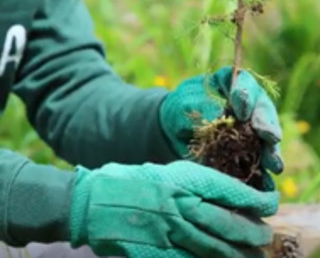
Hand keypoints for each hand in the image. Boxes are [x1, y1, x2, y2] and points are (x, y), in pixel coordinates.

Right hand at [70, 161, 277, 257]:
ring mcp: (167, 232)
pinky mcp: (154, 253)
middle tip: (264, 237)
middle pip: (225, 223)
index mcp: (180, 179)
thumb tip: (215, 197)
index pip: (228, 190)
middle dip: (250, 232)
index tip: (269, 203)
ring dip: (235, 254)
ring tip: (251, 257)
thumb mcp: (161, 173)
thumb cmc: (126, 181)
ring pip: (212, 248)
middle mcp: (178, 205)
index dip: (253, 198)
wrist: (92, 201)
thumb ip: (187, 185)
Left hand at [160, 67, 282, 188]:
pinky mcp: (246, 149)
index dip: (246, 96)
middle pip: (262, 111)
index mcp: (230, 83)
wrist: (174, 127)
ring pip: (264, 138)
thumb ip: (202, 107)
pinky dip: (260, 172)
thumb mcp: (185, 103)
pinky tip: (265, 183)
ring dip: (269, 152)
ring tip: (274, 165)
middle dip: (266, 125)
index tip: (242, 111)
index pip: (243, 84)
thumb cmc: (180, 108)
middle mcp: (246, 103)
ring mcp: (249, 127)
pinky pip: (256, 160)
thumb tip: (220, 115)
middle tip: (269, 137)